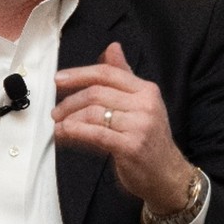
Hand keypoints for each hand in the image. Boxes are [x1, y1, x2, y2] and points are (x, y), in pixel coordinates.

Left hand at [53, 42, 193, 212]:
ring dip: (69, 118)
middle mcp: (146, 104)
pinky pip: (95, 133)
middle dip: (70, 101)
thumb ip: (124, 77)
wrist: (167, 175)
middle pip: (97, 92)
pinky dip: (75, 132)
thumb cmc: (151, 141)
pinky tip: (65, 133)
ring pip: (93, 112)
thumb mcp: (142, 104)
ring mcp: (140, 125)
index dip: (79, 74)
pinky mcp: (131, 146)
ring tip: (59, 125)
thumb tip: (112, 48)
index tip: (60, 79)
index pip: (108, 73)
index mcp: (147, 90)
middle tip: (56, 111)